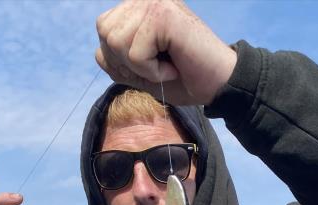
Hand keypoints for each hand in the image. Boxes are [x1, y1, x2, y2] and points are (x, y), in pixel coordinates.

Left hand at [95, 0, 236, 105]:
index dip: (120, 58)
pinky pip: (134, 53)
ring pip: (116, 43)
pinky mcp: (162, 14)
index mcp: (138, 8)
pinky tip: (173, 66)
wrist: (219, 84)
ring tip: (167, 65)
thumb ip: (118, 61)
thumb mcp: (142, 73)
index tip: (151, 65)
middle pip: (105, 34)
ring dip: (141, 68)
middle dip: (127, 62)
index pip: (103, 29)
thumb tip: (98, 52)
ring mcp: (154, 2)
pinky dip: (152, 71)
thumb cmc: (186, 79)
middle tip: (158, 66)